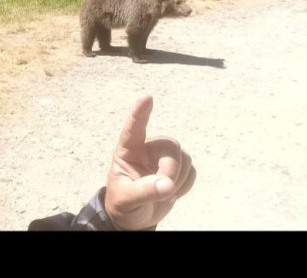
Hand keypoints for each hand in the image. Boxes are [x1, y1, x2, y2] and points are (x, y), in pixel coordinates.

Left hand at [104, 94, 196, 229]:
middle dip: (172, 168)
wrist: (134, 218)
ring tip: (163, 194)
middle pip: (170, 146)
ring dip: (179, 179)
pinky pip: (192, 170)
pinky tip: (171, 193)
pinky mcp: (177, 169)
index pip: (133, 128)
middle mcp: (147, 150)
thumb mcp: (126, 200)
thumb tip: (167, 185)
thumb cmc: (123, 204)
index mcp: (127, 151)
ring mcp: (163, 158)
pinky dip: (186, 184)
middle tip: (166, 190)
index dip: (140, 113)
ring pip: (184, 157)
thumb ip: (144, 191)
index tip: (146, 97)